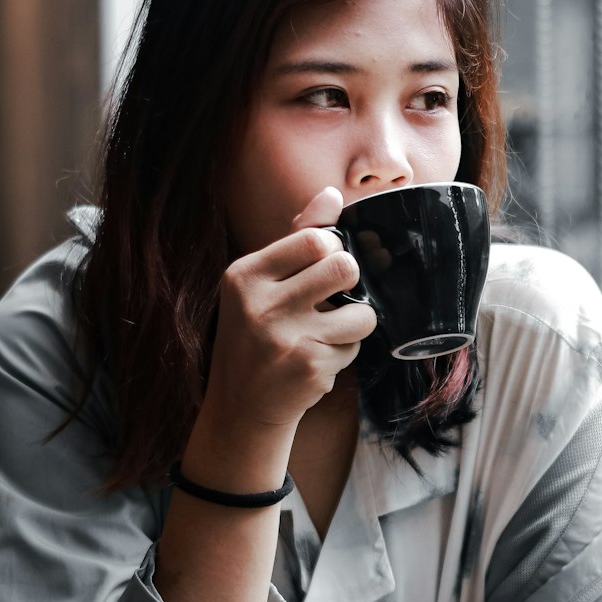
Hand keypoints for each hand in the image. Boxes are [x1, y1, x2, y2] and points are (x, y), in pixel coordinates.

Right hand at [204, 187, 377, 430]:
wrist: (240, 406)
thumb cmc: (255, 335)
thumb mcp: (262, 284)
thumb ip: (297, 238)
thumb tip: (331, 195)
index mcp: (245, 275)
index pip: (314, 239)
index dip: (333, 250)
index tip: (325, 265)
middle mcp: (260, 305)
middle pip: (344, 267)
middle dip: (351, 283)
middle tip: (336, 298)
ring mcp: (285, 338)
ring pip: (361, 312)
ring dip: (354, 323)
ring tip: (330, 332)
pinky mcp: (308, 368)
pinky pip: (354, 346)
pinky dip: (344, 352)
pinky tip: (318, 360)